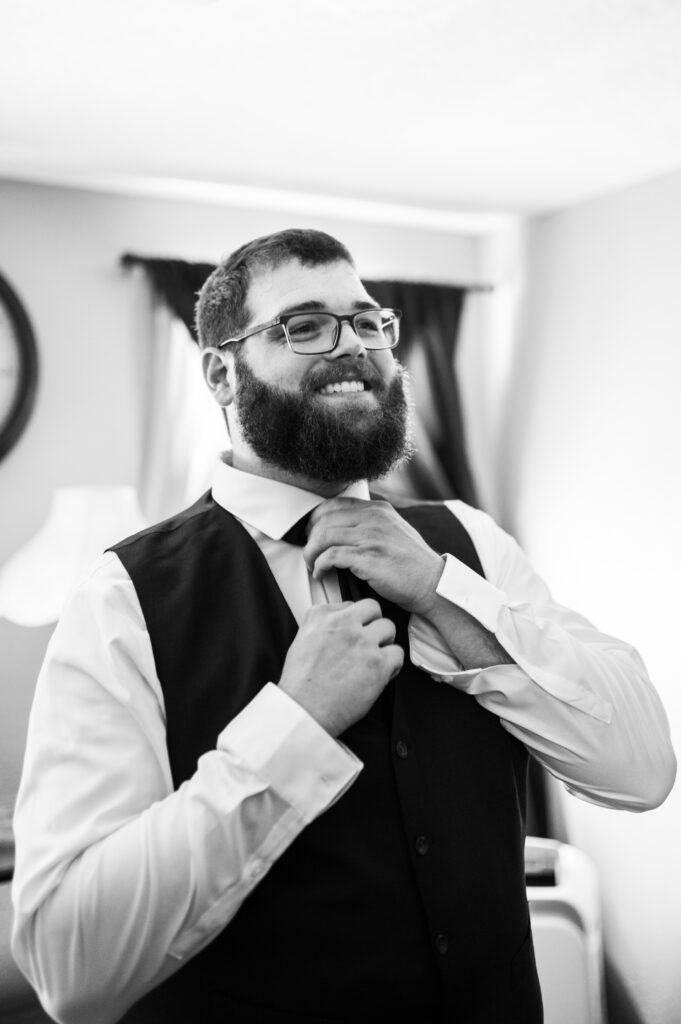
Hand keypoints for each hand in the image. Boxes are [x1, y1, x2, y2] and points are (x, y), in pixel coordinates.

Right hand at [278, 599, 403, 735]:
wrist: (305, 709)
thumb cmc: (301, 682)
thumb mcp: (301, 638)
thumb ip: (321, 623)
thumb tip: (339, 618)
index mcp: (322, 617)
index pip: (351, 603)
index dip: (356, 618)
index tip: (355, 629)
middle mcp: (344, 626)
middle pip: (373, 609)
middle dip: (373, 624)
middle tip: (368, 639)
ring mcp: (363, 643)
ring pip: (389, 628)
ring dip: (384, 641)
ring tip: (374, 656)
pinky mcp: (378, 664)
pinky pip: (398, 653)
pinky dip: (392, 664)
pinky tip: (381, 672)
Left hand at [304, 498, 443, 615]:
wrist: (433, 584)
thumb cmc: (412, 564)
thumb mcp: (395, 531)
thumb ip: (373, 523)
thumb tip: (343, 525)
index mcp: (378, 509)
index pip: (334, 504)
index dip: (316, 519)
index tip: (311, 534)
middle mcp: (374, 518)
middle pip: (324, 519)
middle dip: (310, 537)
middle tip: (309, 552)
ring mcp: (372, 537)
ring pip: (324, 536)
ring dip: (311, 552)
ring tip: (312, 564)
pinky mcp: (368, 558)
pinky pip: (331, 556)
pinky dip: (320, 565)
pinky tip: (320, 573)